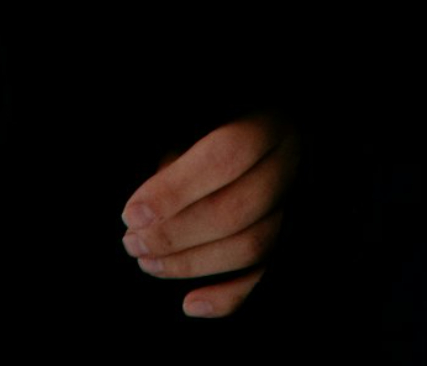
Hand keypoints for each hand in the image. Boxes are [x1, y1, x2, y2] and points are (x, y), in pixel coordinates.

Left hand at [120, 106, 303, 319]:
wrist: (257, 141)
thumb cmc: (211, 131)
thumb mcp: (197, 127)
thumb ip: (179, 158)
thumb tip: (148, 208)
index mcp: (266, 123)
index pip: (227, 154)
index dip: (176, 188)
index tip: (133, 213)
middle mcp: (289, 163)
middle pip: (237, 210)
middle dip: (175, 234)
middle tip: (132, 242)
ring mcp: (294, 203)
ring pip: (252, 246)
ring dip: (191, 263)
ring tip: (147, 261)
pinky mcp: (291, 239)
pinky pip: (263, 277)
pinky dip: (227, 298)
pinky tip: (190, 303)